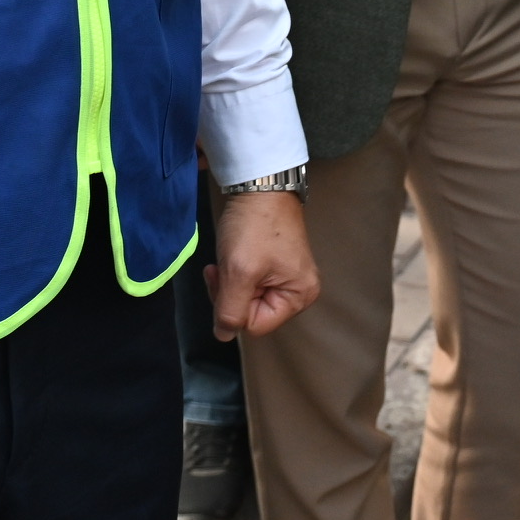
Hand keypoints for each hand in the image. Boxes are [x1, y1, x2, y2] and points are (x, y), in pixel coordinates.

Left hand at [208, 189, 318, 340]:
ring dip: (230, 282)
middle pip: (253, 313)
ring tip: (225, 259)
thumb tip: (224, 335)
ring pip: (248, 298)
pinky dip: (236, 272)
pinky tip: (232, 256)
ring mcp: (288, 276)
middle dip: (230, 294)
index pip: (255, 325)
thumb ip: (230, 310)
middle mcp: (299, 290)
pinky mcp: (276, 264)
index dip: (233, 307)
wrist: (259, 183)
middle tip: (219, 269)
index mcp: (300, 296)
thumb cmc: (254, 226)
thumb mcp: (239, 271)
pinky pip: (250, 282)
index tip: (222, 279)